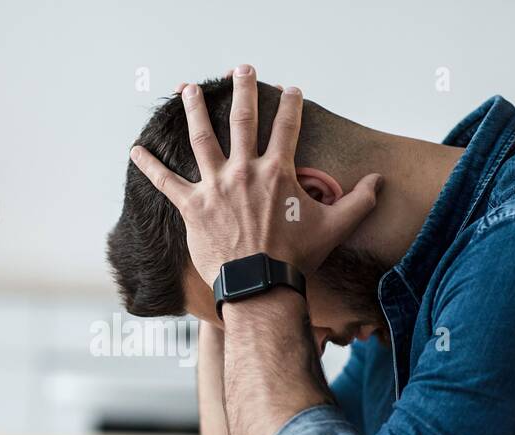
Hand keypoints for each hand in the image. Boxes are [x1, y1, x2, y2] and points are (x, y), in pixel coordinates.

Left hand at [130, 65, 382, 286]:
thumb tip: (380, 181)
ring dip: (195, 111)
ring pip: (202, 139)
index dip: (292, 105)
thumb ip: (359, 201)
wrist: (260, 284)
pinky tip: (134, 150)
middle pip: (243, 121)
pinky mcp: (192, 207)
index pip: (287, 127)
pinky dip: (149, 166)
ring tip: (189, 89)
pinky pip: (165, 182)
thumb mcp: (334, 227)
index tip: (293, 89)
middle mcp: (244, 171)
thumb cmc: (296, 258)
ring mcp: (215, 187)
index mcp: (277, 172)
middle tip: (241, 70)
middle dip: (244, 91)